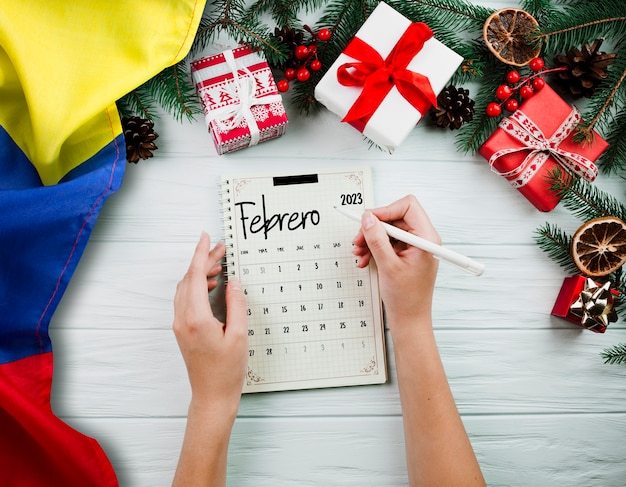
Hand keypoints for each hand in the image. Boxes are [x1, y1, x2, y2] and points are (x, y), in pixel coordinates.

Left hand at [173, 232, 247, 416]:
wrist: (212, 396)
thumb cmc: (227, 371)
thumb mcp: (239, 335)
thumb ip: (236, 305)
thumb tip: (234, 282)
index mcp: (196, 318)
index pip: (195, 276)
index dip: (201, 253)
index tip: (206, 237)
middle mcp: (183, 319)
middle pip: (189, 279)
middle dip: (203, 260)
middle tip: (221, 250)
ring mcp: (179, 325)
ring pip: (185, 288)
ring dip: (199, 273)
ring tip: (220, 266)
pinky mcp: (182, 330)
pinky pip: (185, 299)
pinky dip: (197, 286)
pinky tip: (212, 286)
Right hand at [352, 195, 440, 327]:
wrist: (409, 319)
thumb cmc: (407, 298)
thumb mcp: (388, 265)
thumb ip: (377, 239)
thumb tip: (368, 219)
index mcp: (426, 238)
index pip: (407, 206)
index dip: (385, 210)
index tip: (368, 220)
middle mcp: (423, 239)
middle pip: (395, 217)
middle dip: (374, 228)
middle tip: (358, 239)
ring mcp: (414, 246)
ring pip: (388, 230)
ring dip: (371, 239)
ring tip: (359, 252)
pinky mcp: (406, 253)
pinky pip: (388, 242)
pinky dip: (374, 248)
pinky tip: (365, 259)